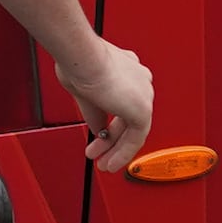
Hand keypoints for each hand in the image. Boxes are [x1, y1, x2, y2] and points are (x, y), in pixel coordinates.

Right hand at [55, 37, 157, 173]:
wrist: (82, 59)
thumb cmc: (78, 63)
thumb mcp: (85, 94)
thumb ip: (96, 113)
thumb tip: (97, 130)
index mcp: (127, 70)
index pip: (122, 102)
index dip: (110, 123)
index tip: (99, 136)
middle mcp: (139, 80)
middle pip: (128, 118)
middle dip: (112, 139)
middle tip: (100, 154)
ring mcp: (143, 93)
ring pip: (134, 130)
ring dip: (117, 150)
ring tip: (104, 163)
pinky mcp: (143, 108)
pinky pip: (137, 138)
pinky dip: (123, 152)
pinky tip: (111, 161)